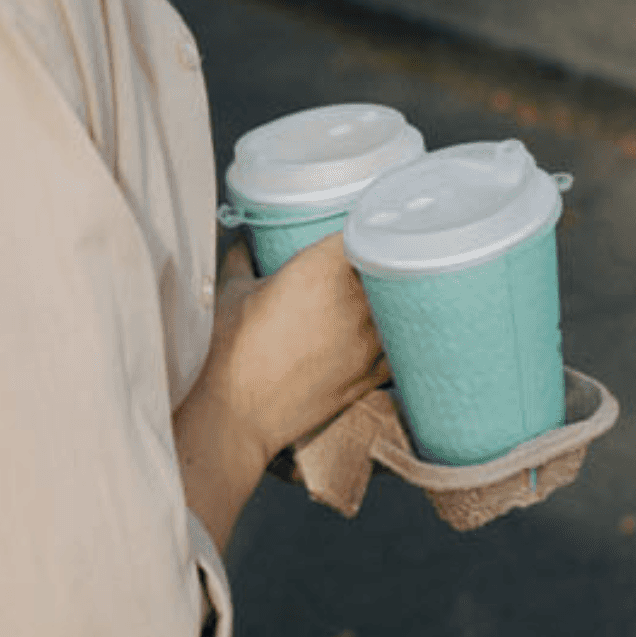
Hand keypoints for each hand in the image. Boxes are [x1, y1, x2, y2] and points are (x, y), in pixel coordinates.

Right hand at [202, 232, 388, 466]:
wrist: (237, 416)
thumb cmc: (229, 356)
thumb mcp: (230, 294)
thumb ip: (241, 257)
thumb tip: (241, 240)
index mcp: (322, 269)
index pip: (366, 225)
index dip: (366, 220)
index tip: (361, 222)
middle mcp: (356, 300)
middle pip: (393, 259)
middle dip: (382, 254)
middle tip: (370, 252)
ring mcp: (371, 339)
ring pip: (406, 300)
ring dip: (396, 292)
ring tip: (382, 289)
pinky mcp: (374, 373)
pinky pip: (404, 343)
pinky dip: (400, 333)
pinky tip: (389, 328)